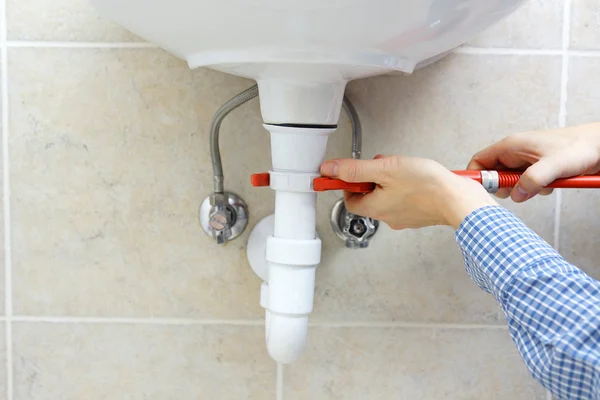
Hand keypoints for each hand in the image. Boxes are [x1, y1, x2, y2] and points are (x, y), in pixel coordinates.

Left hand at [320, 155, 496, 229]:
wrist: (459, 199)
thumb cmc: (427, 186)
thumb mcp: (385, 169)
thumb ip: (355, 169)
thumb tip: (330, 169)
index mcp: (375, 208)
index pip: (349, 199)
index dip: (347, 183)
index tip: (350, 170)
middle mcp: (388, 216)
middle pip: (369, 196)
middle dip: (373, 178)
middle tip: (383, 165)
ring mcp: (405, 216)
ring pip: (388, 196)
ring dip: (390, 180)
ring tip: (404, 169)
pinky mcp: (420, 214)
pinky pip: (405, 198)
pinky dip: (407, 187)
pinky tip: (417, 177)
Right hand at [468, 122, 599, 201]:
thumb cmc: (580, 147)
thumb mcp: (553, 165)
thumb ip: (532, 180)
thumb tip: (515, 195)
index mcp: (511, 146)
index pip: (479, 161)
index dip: (477, 177)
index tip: (481, 191)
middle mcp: (515, 152)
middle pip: (494, 175)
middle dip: (504, 187)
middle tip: (518, 191)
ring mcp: (526, 160)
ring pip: (511, 182)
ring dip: (522, 190)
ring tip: (540, 185)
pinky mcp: (537, 168)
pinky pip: (526, 184)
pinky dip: (535, 189)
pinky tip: (549, 185)